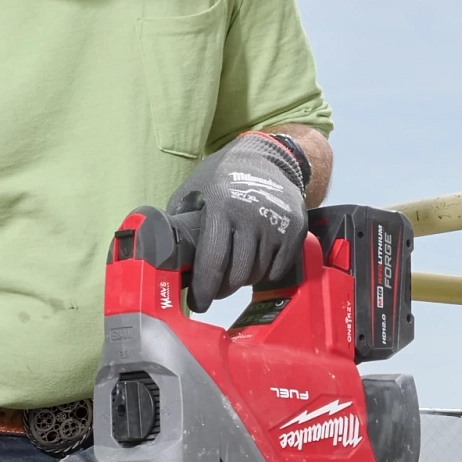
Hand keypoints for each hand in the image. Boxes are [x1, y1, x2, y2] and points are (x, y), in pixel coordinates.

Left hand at [171, 131, 312, 310]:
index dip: (204, 289)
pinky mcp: (296, 230)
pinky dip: (265, 274)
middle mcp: (251, 216)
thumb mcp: (194, 188)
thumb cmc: (223, 176)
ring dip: (243, 280)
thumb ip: (180, 219)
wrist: (267, 158)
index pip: (213, 262)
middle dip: (222, 289)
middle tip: (214, 290)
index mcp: (222, 207)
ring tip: (234, 273)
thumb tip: (165, 252)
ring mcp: (277, 224)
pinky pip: (278, 270)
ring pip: (257, 274)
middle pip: (237, 275)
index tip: (197, 303)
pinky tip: (255, 263)